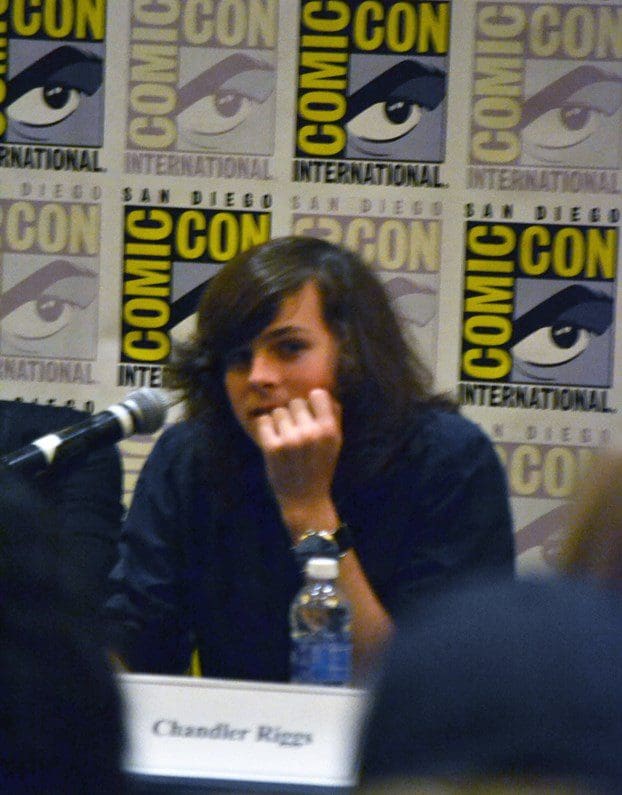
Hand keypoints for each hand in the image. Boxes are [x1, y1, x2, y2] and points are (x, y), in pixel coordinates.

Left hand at [256, 388, 341, 533]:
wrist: (305, 499)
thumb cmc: (320, 467)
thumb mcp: (335, 443)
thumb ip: (333, 416)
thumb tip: (323, 392)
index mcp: (329, 430)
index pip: (317, 394)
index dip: (312, 403)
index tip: (309, 415)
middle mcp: (311, 432)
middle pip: (295, 402)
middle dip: (295, 414)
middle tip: (296, 431)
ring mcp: (290, 440)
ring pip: (278, 411)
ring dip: (280, 422)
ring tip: (285, 438)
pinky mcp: (272, 447)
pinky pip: (264, 421)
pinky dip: (266, 428)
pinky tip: (273, 439)